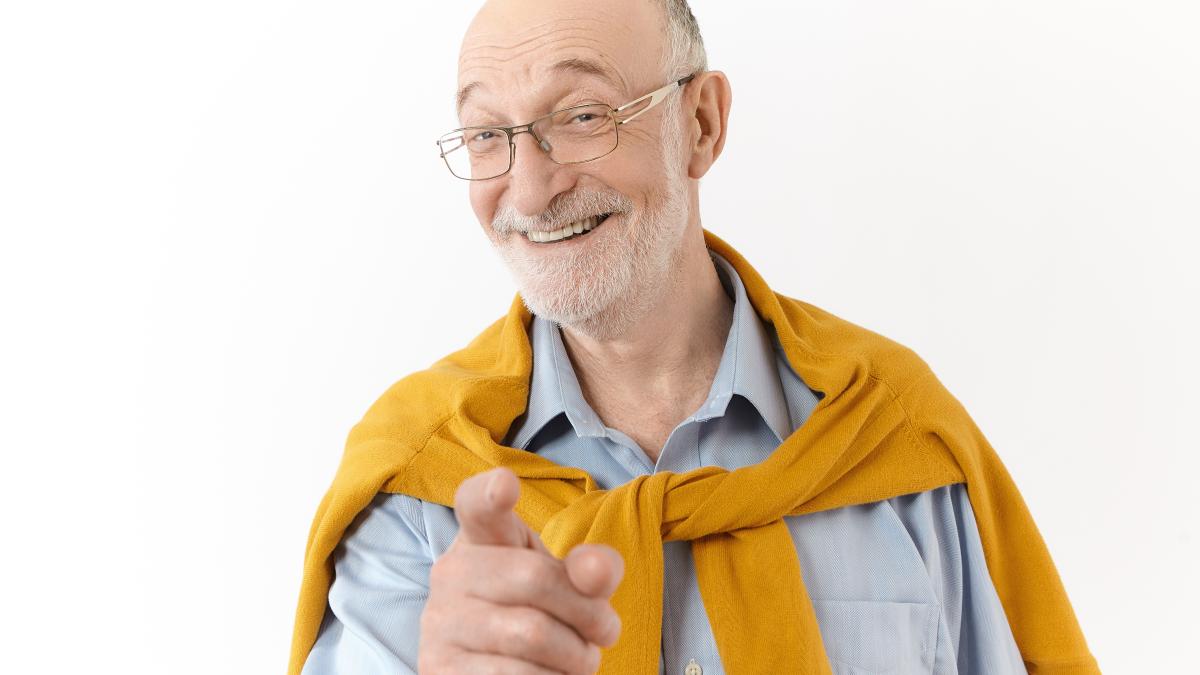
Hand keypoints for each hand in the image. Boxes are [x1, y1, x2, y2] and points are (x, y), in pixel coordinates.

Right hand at [418, 467, 623, 673]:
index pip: (478, 505)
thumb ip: (591, 568)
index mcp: (482, 536)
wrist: (494, 664)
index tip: (506, 484)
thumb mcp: (568, 581)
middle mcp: (451, 572)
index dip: (491, 493)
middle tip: (604, 631)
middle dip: (589, 613)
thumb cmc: (539, 610)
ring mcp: (439, 621)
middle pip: (536, 578)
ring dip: (575, 657)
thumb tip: (597, 571)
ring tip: (577, 660)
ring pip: (532, 635)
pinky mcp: (438, 668)